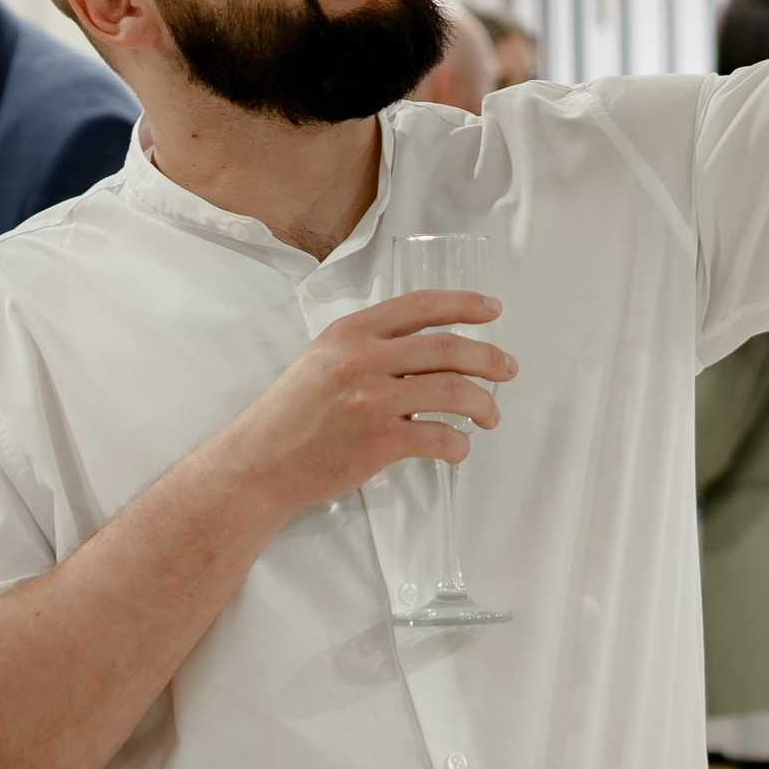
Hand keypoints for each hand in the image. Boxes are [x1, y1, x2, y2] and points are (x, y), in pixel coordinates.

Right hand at [211, 290, 516, 523]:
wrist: (260, 463)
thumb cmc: (291, 415)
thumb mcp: (322, 359)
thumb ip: (368, 348)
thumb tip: (424, 352)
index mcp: (350, 333)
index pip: (419, 307)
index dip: (463, 305)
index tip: (491, 309)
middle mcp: (362, 359)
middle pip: (446, 348)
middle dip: (488, 357)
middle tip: (508, 368)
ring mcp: (371, 400)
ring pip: (451, 391)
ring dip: (482, 403)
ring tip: (490, 415)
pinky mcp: (378, 442)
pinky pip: (437, 437)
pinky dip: (457, 444)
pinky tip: (458, 448)